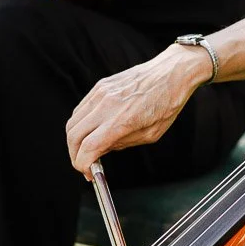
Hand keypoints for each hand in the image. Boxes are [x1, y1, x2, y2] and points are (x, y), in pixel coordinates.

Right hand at [66, 45, 212, 178]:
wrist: (172, 72)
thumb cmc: (167, 103)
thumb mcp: (150, 134)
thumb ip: (122, 144)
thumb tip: (100, 152)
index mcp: (121, 121)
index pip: (88, 147)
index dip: (83, 165)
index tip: (88, 173)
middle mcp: (106, 106)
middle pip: (74, 136)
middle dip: (75, 155)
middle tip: (84, 164)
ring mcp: (101, 93)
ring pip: (73, 122)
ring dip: (75, 140)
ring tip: (87, 148)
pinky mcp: (100, 86)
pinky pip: (80, 109)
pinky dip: (80, 123)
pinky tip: (90, 130)